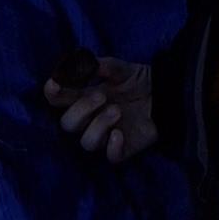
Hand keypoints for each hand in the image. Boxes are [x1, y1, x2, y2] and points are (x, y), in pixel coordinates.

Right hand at [44, 51, 155, 165]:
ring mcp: (106, 135)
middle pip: (68, 124)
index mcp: (84, 98)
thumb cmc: (138, 82)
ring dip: (98, 125)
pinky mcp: (123, 148)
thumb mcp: (121, 69)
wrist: (166, 95)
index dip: (52, 94)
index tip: (54, 84)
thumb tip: (85, 62)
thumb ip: (103, 65)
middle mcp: (90, 119)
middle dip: (81, 109)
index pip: (59, 100)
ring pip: (87, 142)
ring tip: (117, 111)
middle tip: (102, 96)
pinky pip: (110, 157)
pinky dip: (112, 147)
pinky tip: (120, 133)